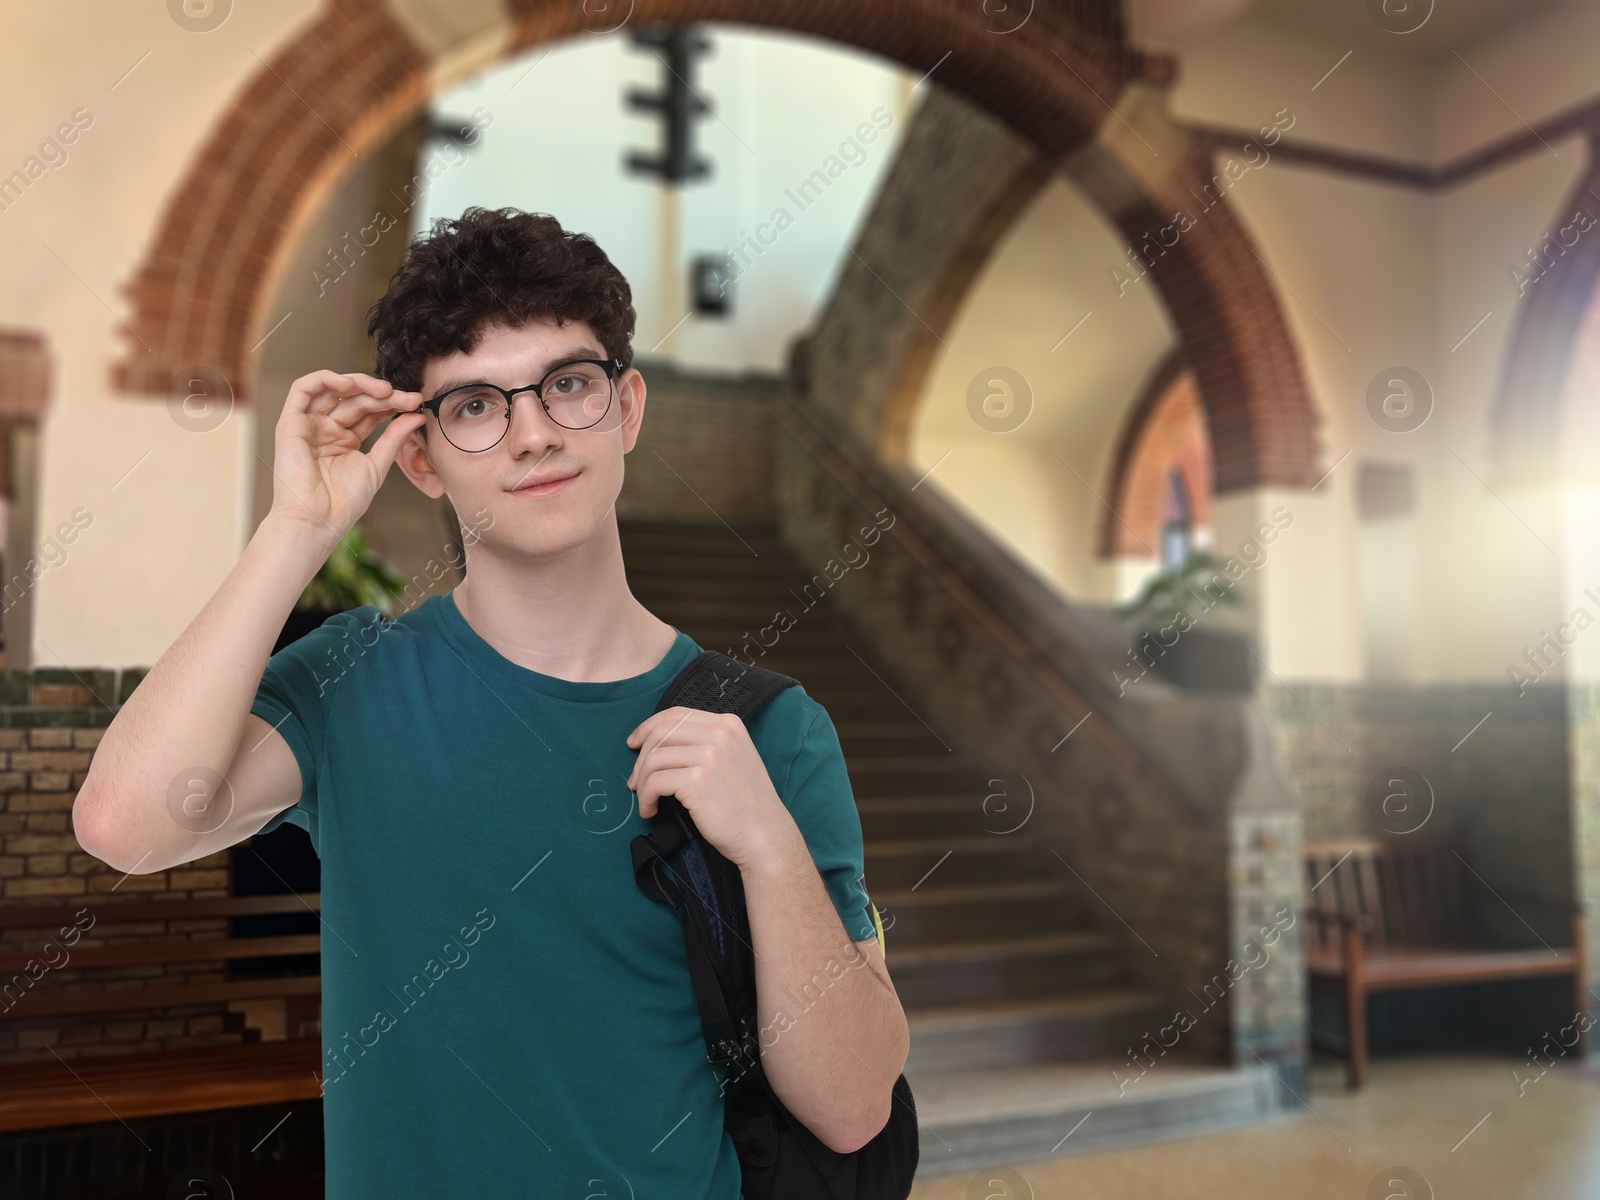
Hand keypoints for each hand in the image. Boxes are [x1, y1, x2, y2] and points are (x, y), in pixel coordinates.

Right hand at [269, 370, 426, 546]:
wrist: (318, 520)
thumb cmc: (343, 502)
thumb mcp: (376, 465)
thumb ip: (394, 437)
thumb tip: (417, 414)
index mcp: (345, 440)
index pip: (370, 412)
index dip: (392, 404)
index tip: (416, 404)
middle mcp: (326, 430)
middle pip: (356, 400)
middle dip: (384, 396)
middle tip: (408, 398)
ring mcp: (309, 425)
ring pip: (333, 390)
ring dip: (360, 384)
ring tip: (385, 391)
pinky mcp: (291, 422)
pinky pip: (303, 389)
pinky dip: (326, 379)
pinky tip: (350, 384)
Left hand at [626, 707, 800, 870]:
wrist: (765, 835)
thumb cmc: (746, 804)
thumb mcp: (733, 759)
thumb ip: (705, 743)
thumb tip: (659, 744)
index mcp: (728, 724)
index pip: (676, 714)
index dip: (648, 727)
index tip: (634, 744)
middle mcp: (719, 733)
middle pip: (660, 732)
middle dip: (640, 758)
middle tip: (635, 781)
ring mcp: (709, 755)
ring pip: (653, 758)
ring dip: (642, 783)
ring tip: (646, 801)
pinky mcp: (697, 781)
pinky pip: (654, 782)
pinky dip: (646, 798)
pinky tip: (650, 810)